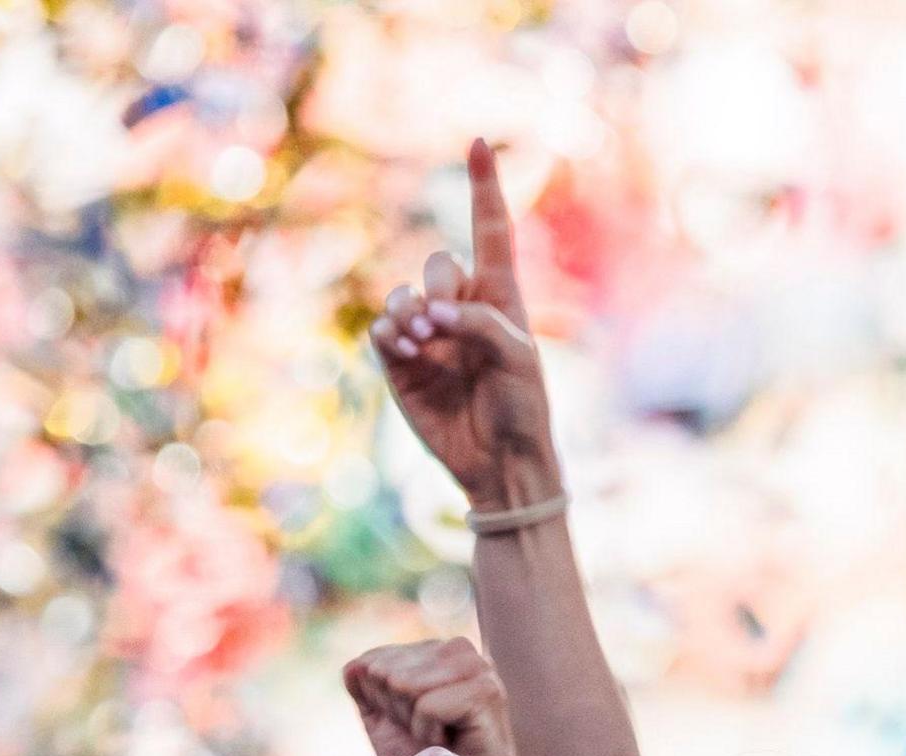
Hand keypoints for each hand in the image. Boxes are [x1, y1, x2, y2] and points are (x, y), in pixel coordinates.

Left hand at [344, 639, 515, 755]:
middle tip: (424, 733)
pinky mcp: (485, 692)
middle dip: (395, 710)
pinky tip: (448, 742)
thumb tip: (355, 667)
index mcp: (434, 648)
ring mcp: (477, 667)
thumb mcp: (382, 716)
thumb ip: (363, 685)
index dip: (380, 702)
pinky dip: (428, 732)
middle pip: (386, 671)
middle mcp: (459, 648)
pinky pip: (426, 705)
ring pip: (404, 684)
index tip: (410, 722)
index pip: (371, 661)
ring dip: (412, 721)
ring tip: (436, 736)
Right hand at [369, 140, 552, 509]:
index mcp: (501, 299)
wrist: (499, 463)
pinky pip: (382, 328)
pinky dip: (389, 332)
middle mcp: (462, 309)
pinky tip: (405, 349)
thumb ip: (480, 323)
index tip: (478, 142)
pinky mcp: (400, 362)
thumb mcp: (519, 361)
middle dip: (439, 286)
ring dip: (408, 310)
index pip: (491, 231)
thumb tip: (429, 310)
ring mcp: (428, 334)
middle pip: (439, 262)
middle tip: (445, 325)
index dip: (485, 187)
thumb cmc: (523, 409)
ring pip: (404, 294)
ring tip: (421, 340)